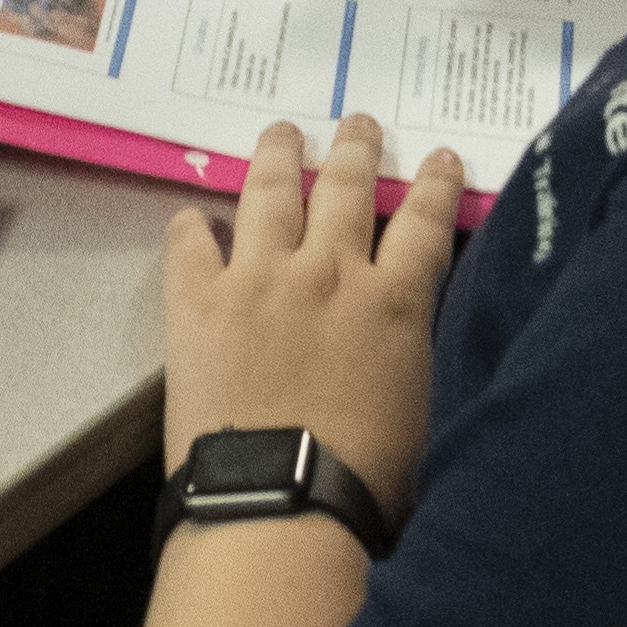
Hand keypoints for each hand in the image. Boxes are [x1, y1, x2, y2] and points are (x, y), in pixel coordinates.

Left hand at [159, 117, 453, 505]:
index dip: (434, 182)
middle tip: (358, 123)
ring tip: (282, 133)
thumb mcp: (421, 402)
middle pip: (347, 186)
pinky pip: (190, 241)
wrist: (279, 502)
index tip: (437, 155)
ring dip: (279, 154)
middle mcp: (329, 270)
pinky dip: (193, 224)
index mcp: (394, 301)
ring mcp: (257, 277)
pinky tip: (194, 214)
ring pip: (270, 191)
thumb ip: (417, 347)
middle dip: (357, 147)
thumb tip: (415, 322)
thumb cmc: (364, 477)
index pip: (426, 220)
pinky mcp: (197, 301)